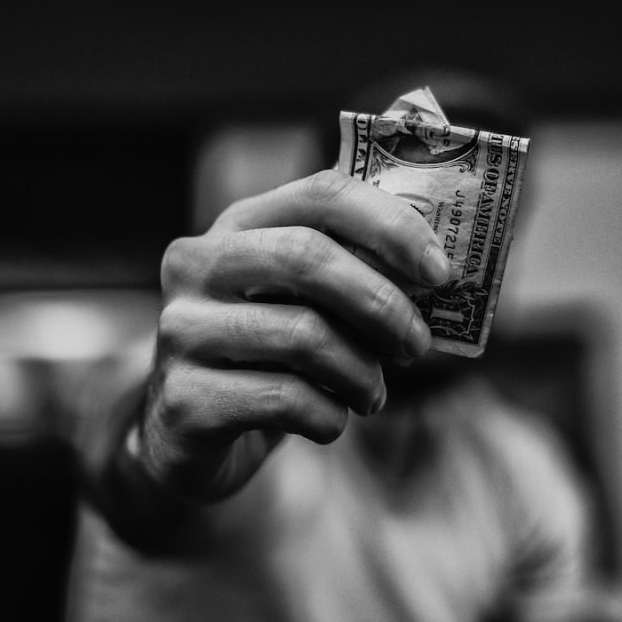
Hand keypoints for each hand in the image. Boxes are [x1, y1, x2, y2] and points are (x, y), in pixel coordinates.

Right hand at [132, 170, 450, 503]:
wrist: (189, 427)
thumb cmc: (266, 351)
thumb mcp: (301, 301)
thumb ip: (352, 273)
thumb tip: (437, 272)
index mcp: (237, 224)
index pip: (321, 194)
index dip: (391, 226)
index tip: (440, 273)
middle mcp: (198, 263)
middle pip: (307, 257)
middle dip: (382, 304)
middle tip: (416, 345)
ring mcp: (181, 329)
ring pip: (304, 336)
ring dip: (362, 374)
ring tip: (371, 394)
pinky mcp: (185, 398)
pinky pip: (286, 400)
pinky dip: (331, 416)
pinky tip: (332, 420)